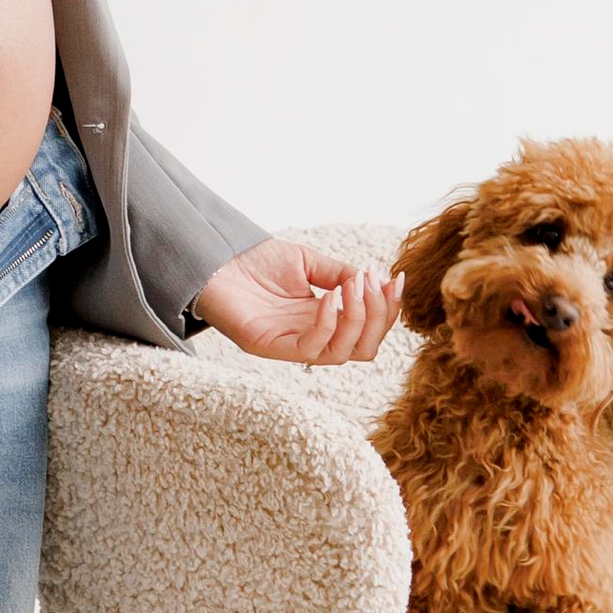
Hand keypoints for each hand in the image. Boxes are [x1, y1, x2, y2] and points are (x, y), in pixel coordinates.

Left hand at [190, 240, 405, 365]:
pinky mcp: (270, 346)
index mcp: (323, 321)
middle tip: (375, 283)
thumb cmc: (255, 262)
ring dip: (358, 319)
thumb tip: (375, 281)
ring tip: (354, 286)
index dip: (388, 309)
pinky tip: (330, 296)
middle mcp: (311, 338)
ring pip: (343, 353)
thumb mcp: (309, 263)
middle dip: (380, 317)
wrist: (215, 259)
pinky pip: (310, 348)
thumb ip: (340, 274)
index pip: (368, 330)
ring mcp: (291, 345)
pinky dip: (328, 323)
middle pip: (364, 348)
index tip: (396, 278)